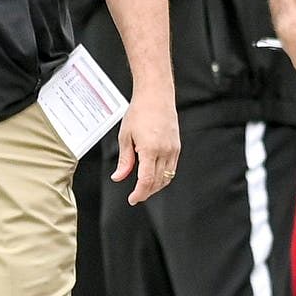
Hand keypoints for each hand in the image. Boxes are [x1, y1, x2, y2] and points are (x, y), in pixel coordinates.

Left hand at [113, 91, 180, 205]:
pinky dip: (163, 177)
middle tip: (136, 196)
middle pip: (157, 182)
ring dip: (156, 186)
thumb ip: (125, 160)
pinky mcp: (177, 146)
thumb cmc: (139, 112)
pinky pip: (172, 168)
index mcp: (150, 149)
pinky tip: (154, 176)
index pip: (146, 180)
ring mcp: (173, 149)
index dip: (139, 193)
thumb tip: (118, 178)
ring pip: (167, 177)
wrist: (156, 95)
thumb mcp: (125, 136)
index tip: (132, 199)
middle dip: (146, 192)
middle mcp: (165, 151)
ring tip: (144, 189)